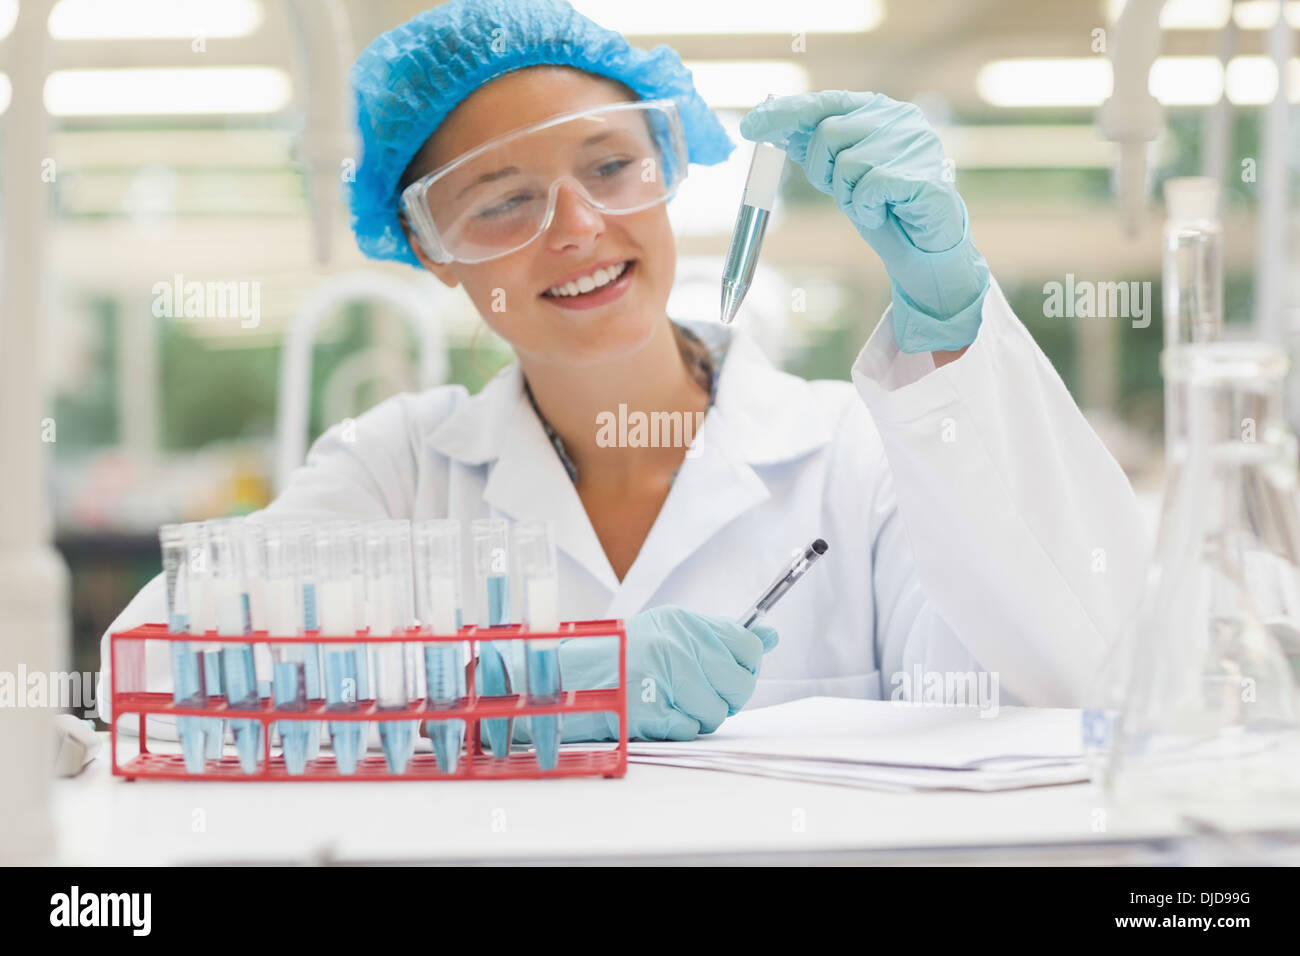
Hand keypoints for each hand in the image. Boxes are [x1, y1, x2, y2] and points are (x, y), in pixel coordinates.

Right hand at [558, 605, 779, 741]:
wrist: (574, 680)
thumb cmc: (628, 656)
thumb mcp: (673, 631)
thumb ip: (721, 636)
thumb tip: (770, 636)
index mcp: (685, 623)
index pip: (748, 648)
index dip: (745, 668)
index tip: (730, 674)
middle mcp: (677, 646)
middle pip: (739, 686)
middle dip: (726, 698)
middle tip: (700, 693)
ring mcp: (663, 678)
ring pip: (716, 714)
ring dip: (699, 716)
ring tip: (673, 701)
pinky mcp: (650, 710)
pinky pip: (690, 730)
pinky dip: (677, 728)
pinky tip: (658, 712)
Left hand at [740, 91, 989, 353]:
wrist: (924, 250)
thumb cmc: (882, 209)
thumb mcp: (841, 175)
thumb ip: (817, 150)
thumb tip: (771, 126)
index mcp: (878, 111)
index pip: (824, 102)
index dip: (785, 113)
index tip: (750, 128)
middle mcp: (899, 117)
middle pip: (828, 132)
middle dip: (821, 170)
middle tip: (845, 193)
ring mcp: (914, 142)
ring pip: (846, 164)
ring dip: (847, 196)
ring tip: (872, 206)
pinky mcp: (922, 173)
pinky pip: (868, 188)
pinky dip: (867, 209)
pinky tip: (886, 214)